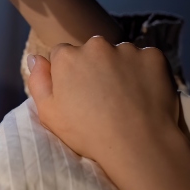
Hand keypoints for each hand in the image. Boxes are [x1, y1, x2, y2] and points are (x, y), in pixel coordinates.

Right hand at [27, 36, 179, 164]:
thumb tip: (35, 57)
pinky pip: (146, 59)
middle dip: (95, 66)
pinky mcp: (154, 56)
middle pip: (92, 50)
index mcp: (67, 56)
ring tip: (126, 96)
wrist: (136, 144)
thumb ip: (38, 81)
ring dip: (121, 67)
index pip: (63, 54)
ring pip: (120, 53)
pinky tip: (145, 92)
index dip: (69, 73)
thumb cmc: (87, 133)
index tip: (79, 93)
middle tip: (104, 96)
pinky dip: (145, 71)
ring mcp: (127, 49)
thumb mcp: (49, 113)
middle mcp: (96, 45)